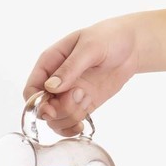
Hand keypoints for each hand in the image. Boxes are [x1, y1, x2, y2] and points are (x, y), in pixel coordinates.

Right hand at [24, 16, 141, 135]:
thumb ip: (70, 67)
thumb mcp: (90, 47)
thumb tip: (51, 87)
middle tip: (79, 98)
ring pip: (55, 119)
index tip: (51, 110)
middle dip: (58, 111)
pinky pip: (69, 122)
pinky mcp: (81, 104)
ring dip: (69, 117)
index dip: (37, 103)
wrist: (133, 45)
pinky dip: (72, 128)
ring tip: (86, 100)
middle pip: (42, 108)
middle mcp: (55, 82)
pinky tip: (81, 125)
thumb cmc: (109, 37)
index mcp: (50, 63)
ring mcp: (67, 95)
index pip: (31, 89)